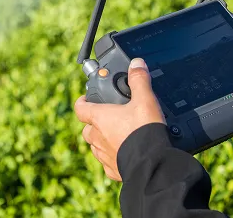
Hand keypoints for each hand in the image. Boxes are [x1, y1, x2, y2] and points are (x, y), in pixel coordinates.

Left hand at [74, 58, 164, 181]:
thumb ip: (139, 80)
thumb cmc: (144, 131)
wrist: (152, 164)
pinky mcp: (113, 170)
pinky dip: (112, 157)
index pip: (80, 108)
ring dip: (101, 140)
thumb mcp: (145, 100)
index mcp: (100, 118)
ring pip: (95, 146)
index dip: (81, 101)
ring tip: (115, 135)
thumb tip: (136, 63)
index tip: (85, 98)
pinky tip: (123, 153)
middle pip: (87, 128)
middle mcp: (98, 137)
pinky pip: (107, 163)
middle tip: (106, 117)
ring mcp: (104, 155)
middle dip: (93, 123)